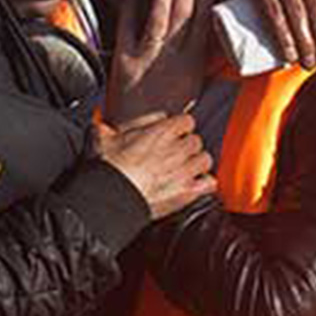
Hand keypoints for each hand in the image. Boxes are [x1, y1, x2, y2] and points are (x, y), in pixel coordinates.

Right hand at [95, 113, 215, 219]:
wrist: (111, 197)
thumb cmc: (108, 167)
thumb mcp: (107, 134)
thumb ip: (127, 123)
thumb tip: (148, 118)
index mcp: (162, 132)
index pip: (187, 121)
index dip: (180, 128)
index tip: (173, 134)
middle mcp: (177, 149)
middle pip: (196, 141)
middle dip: (187, 147)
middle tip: (175, 154)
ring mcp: (184, 171)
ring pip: (205, 160)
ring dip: (196, 164)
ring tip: (185, 169)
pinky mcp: (187, 192)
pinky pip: (209, 183)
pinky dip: (204, 184)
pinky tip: (194, 185)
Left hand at [106, 0, 213, 126]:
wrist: (141, 131)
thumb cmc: (167, 111)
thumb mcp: (192, 84)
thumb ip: (198, 57)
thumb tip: (205, 32)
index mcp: (192, 64)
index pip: (202, 23)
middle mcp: (172, 57)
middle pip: (183, 14)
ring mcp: (147, 57)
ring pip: (160, 17)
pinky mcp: (125, 59)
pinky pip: (128, 27)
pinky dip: (131, 8)